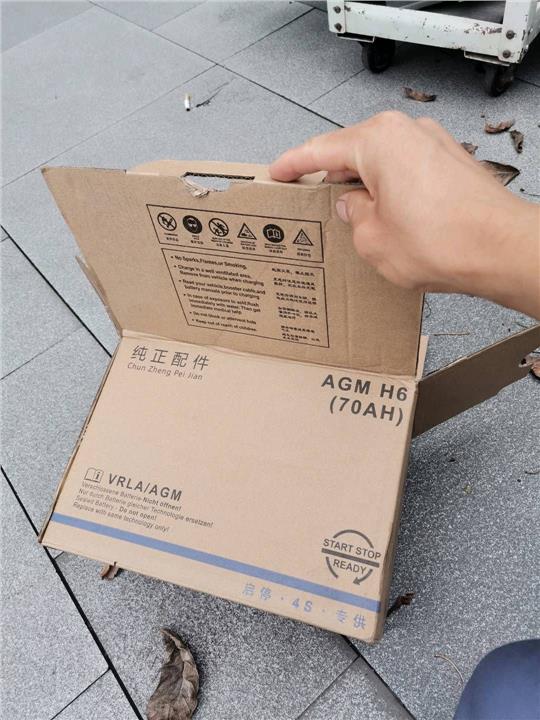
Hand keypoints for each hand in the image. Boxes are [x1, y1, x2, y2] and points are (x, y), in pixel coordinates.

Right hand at [270, 112, 539, 318]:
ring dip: (362, 183)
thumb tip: (352, 206)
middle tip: (311, 198)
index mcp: (378, 141)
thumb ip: (352, 217)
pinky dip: (388, 186)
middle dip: (330, 175)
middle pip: (352, 150)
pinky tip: (384, 213)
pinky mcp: (449, 160)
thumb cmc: (445, 241)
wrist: (500, 249)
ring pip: (381, 160)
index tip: (277, 173)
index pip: (320, 149)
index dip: (293, 165)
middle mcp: (406, 132)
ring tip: (349, 214)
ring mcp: (432, 143)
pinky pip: (405, 167)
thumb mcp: (373, 240)